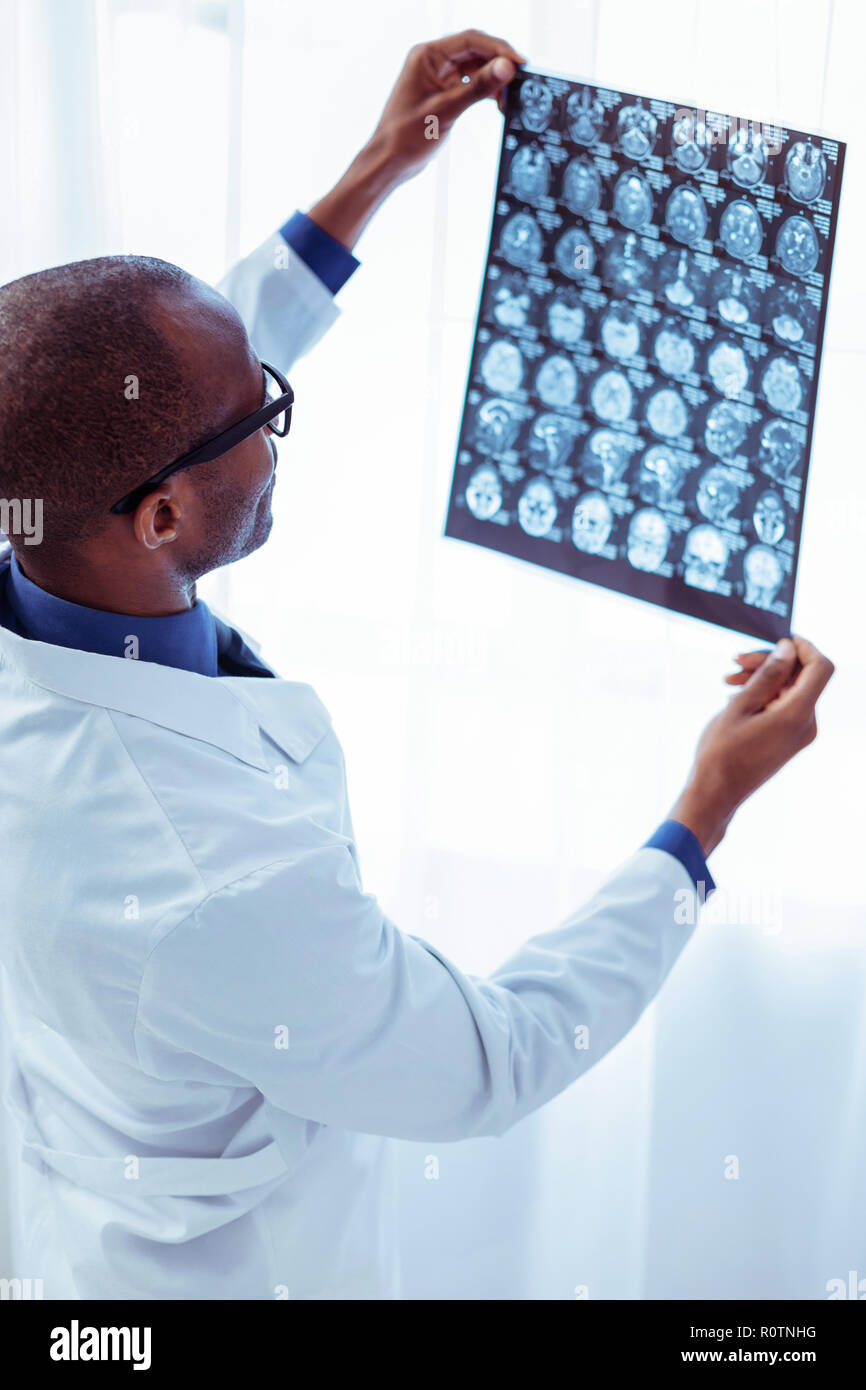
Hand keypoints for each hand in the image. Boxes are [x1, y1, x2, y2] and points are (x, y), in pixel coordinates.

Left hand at [307, 30, 525, 248]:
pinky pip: (469, 82)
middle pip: (475, 50)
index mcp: (427, 56)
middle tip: (520, 80)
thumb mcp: (445, 111)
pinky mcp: (441, 92)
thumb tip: (506, 68)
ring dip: (493, 79)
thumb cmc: (405, 137)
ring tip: (507, 98)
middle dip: (498, 64)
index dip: (499, 49)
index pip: (471, 39)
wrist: (388, 162)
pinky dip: (484, 90)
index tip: (519, 63)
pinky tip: (496, 102)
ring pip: (474, 67)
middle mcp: (431, 60)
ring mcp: (436, 75)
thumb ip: (477, 88)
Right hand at [669, 636, 834, 854]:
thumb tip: (788, 649)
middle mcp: (807, 724)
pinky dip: (764, 696)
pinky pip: (784, 707)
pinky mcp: (789, 740)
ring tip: (729, 679)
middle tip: (736, 661)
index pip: (820, 668)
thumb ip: (767, 675)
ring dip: (763, 679)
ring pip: (790, 691)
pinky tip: (736, 696)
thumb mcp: (739, 706)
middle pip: (801, 677)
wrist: (715, 793)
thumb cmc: (721, 753)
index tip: (779, 640)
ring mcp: (799, 734)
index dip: (804, 648)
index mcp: (797, 715)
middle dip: (772, 663)